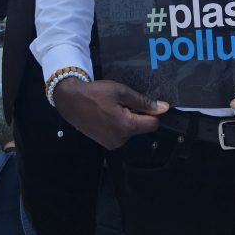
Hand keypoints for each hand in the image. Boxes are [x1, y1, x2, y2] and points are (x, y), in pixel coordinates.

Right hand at [52, 78, 169, 149]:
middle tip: (122, 102)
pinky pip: (121, 133)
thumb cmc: (95, 94)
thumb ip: (143, 102)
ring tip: (113, 108)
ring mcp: (112, 143)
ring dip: (128, 119)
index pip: (153, 124)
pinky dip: (119, 124)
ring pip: (132, 130)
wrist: (70, 101)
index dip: (152, 112)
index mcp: (126, 127)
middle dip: (138, 115)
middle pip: (142, 128)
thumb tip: (163, 108)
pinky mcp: (106, 143)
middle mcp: (121, 140)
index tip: (144, 103)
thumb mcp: (121, 92)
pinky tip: (108, 114)